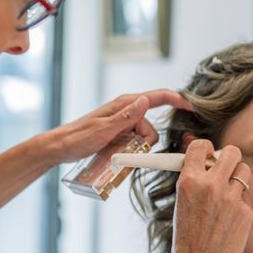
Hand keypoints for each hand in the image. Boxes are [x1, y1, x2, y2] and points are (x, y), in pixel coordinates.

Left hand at [45, 89, 191, 163]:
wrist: (59, 147)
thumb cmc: (77, 138)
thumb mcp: (103, 129)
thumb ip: (126, 116)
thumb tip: (146, 100)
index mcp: (125, 104)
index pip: (158, 96)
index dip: (178, 100)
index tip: (193, 107)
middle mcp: (126, 111)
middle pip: (152, 125)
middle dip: (147, 140)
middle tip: (131, 150)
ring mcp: (122, 122)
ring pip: (144, 136)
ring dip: (137, 148)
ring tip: (118, 154)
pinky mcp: (119, 133)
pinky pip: (135, 142)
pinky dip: (132, 150)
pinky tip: (119, 155)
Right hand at [172, 139, 252, 252]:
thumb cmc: (188, 238)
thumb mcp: (183, 203)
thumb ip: (195, 180)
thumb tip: (207, 160)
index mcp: (189, 181)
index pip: (201, 145)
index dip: (207, 149)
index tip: (208, 156)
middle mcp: (211, 185)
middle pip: (231, 151)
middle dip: (228, 158)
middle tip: (224, 170)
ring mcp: (231, 197)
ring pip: (244, 169)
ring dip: (238, 176)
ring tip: (229, 192)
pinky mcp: (246, 210)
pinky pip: (247, 193)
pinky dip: (241, 199)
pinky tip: (231, 215)